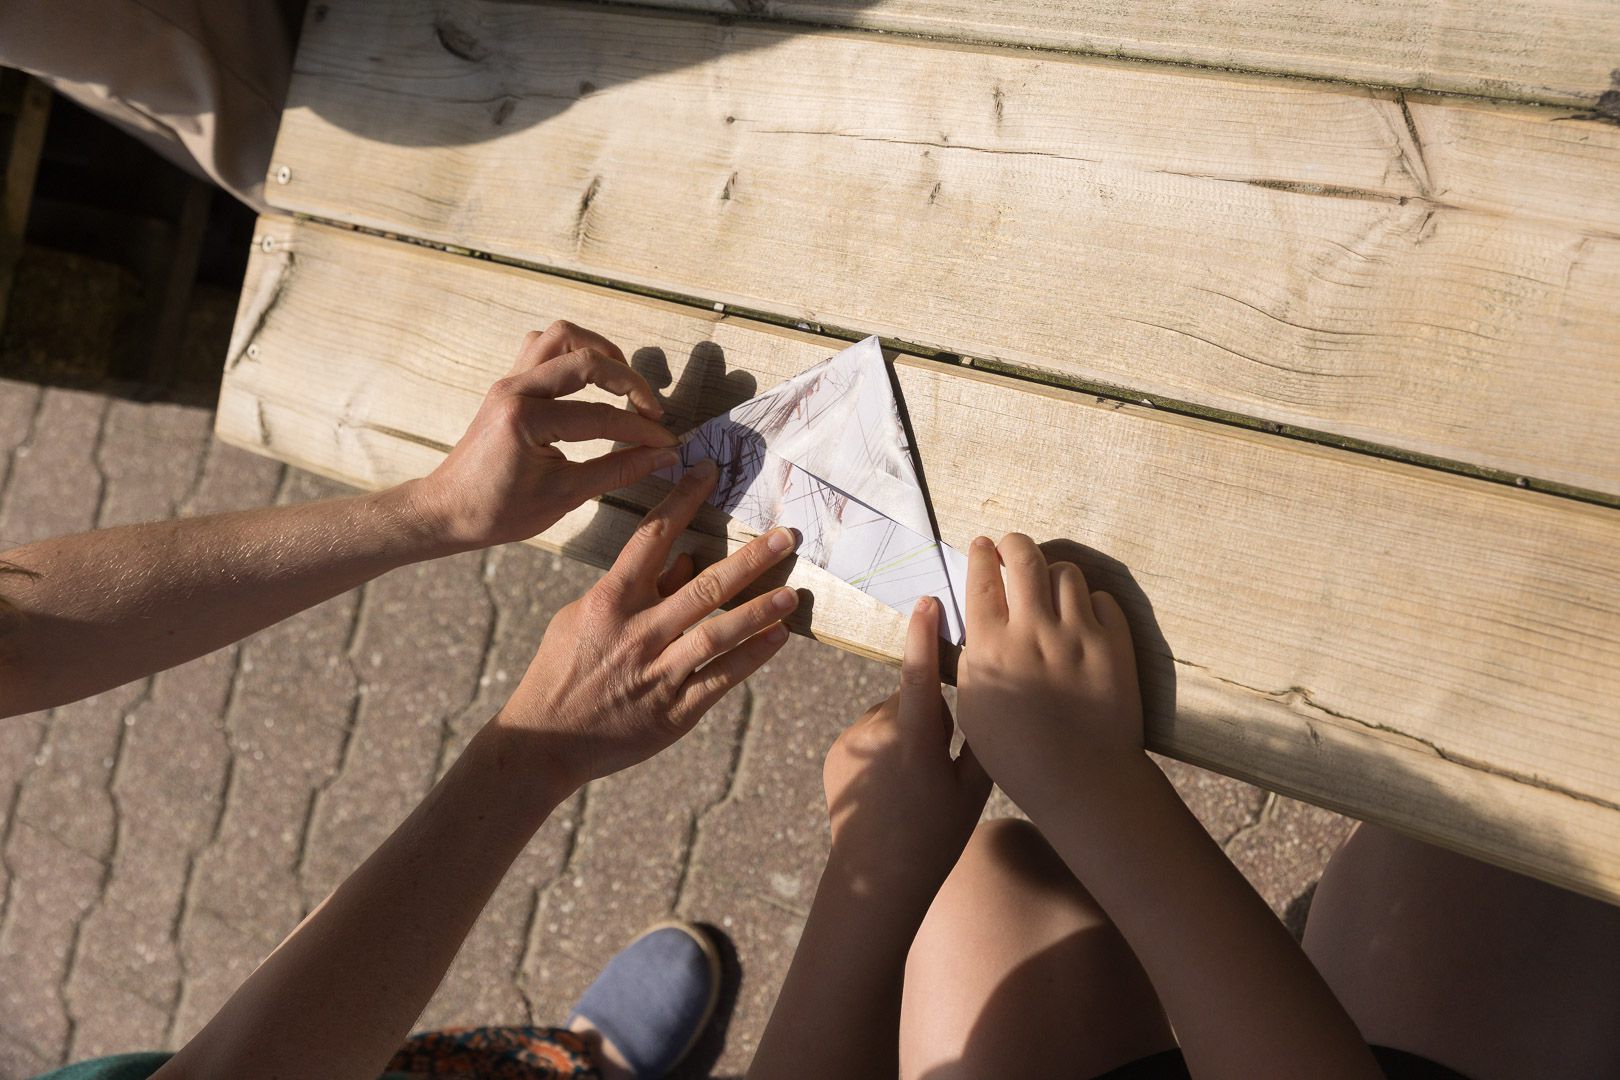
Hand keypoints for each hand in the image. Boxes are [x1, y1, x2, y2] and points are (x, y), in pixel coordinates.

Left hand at [406, 321, 677, 551]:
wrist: (447, 510)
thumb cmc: (498, 510)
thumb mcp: (564, 496)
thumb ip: (618, 470)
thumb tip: (663, 456)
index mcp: (526, 419)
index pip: (601, 417)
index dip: (642, 431)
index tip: (669, 444)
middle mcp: (515, 389)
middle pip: (586, 359)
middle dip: (628, 381)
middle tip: (652, 409)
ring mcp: (509, 381)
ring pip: (561, 337)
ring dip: (599, 351)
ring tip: (623, 382)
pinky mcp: (508, 383)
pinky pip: (543, 347)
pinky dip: (573, 354)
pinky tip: (590, 380)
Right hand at [494, 460, 799, 791]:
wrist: (545, 740)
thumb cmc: (564, 670)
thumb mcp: (582, 616)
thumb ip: (637, 588)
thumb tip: (687, 557)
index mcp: (609, 602)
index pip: (651, 538)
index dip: (683, 500)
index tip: (711, 471)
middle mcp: (637, 633)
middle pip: (702, 588)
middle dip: (749, 561)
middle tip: (785, 537)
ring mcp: (657, 674)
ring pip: (718, 636)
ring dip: (759, 612)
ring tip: (792, 594)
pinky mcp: (673, 712)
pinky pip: (720, 680)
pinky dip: (751, 658)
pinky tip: (777, 638)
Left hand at [823, 597, 990, 906]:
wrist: (874, 879)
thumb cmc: (935, 838)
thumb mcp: (973, 790)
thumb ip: (980, 737)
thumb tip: (985, 696)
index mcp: (915, 740)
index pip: (920, 673)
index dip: (924, 634)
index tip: (927, 601)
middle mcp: (876, 732)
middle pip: (911, 697)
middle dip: (928, 714)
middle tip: (938, 763)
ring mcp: (850, 740)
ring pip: (889, 714)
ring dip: (904, 730)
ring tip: (911, 780)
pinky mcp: (835, 750)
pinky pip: (868, 732)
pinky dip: (882, 746)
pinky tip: (888, 785)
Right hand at [955, 533, 1142, 821]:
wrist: (1083, 779)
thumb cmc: (1018, 756)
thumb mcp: (975, 708)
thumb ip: (973, 661)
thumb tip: (976, 627)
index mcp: (991, 647)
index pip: (981, 580)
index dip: (980, 555)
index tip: (981, 545)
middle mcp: (1033, 631)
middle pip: (1024, 558)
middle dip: (1014, 543)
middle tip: (1011, 546)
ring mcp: (1078, 635)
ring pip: (1066, 573)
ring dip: (1053, 573)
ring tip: (1049, 586)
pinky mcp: (1115, 644)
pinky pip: (1103, 600)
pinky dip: (1091, 602)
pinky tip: (1083, 617)